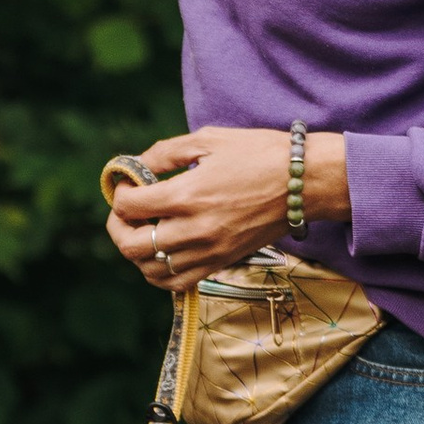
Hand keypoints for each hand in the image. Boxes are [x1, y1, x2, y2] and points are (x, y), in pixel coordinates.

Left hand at [106, 127, 349, 290]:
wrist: (305, 182)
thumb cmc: (260, 154)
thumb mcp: (209, 140)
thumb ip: (165, 152)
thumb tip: (136, 165)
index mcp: (188, 194)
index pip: (129, 206)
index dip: (120, 193)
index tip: (129, 183)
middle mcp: (194, 229)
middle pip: (131, 246)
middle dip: (118, 227)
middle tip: (124, 212)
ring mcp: (208, 251)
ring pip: (150, 270)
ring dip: (136, 252)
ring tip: (143, 232)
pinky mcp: (221, 263)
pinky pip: (177, 283)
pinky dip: (159, 273)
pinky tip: (161, 254)